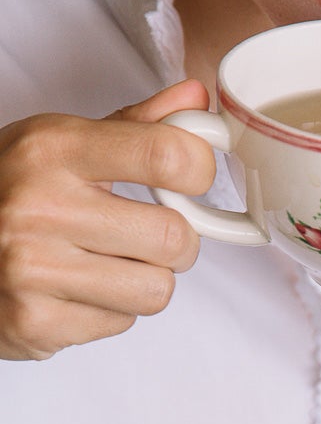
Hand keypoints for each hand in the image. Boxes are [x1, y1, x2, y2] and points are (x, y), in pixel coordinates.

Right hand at [0, 78, 215, 360]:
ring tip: (109, 264)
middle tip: (145, 235)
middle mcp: (40, 206)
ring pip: (156, 290)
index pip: (166, 155)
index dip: (198, 169)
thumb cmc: (9, 192)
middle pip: (174, 237)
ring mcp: (33, 268)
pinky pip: (122, 323)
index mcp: (52, 149)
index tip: (191, 177)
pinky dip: (110, 311)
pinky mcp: (35, 321)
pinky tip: (77, 290)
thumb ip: (133, 127)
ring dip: (145, 281)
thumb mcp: (59, 145)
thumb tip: (195, 100)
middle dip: (175, 242)